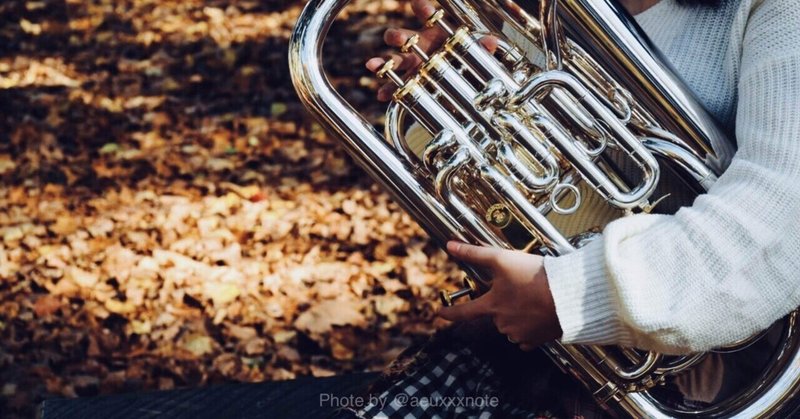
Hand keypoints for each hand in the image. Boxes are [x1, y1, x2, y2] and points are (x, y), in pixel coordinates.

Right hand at [365, 0, 496, 100]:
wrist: (454, 74)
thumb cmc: (460, 56)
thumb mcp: (471, 51)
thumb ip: (480, 47)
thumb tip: (491, 42)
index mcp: (434, 32)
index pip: (426, 15)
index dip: (423, 10)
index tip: (421, 7)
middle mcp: (418, 46)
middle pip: (403, 37)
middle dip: (398, 37)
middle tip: (396, 38)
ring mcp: (411, 63)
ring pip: (394, 60)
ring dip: (383, 62)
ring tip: (372, 65)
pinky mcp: (409, 80)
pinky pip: (395, 86)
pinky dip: (387, 90)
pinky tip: (382, 95)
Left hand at [439, 241, 562, 350]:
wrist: (569, 295)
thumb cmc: (536, 276)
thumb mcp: (502, 259)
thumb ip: (474, 253)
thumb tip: (450, 246)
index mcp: (492, 306)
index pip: (464, 312)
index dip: (450, 312)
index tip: (440, 313)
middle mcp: (503, 323)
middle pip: (494, 313)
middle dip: (502, 302)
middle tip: (520, 288)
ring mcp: (520, 334)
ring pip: (510, 324)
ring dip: (516, 313)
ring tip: (532, 297)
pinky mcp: (537, 340)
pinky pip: (527, 336)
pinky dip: (529, 326)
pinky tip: (538, 313)